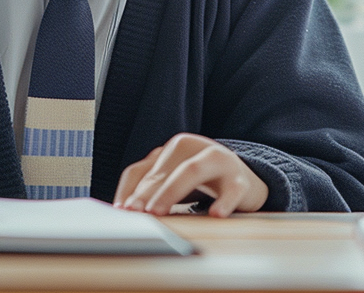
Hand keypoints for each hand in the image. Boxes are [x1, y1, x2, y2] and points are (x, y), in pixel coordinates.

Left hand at [114, 133, 267, 217]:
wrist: (243, 178)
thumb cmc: (199, 180)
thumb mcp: (172, 180)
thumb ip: (148, 190)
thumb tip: (122, 211)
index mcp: (174, 148)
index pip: (142, 170)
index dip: (129, 191)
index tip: (120, 212)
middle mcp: (194, 148)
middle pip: (164, 169)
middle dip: (146, 193)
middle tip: (135, 213)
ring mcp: (218, 161)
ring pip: (192, 170)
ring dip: (171, 191)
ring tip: (159, 212)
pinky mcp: (239, 179)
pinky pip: (232, 190)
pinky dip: (224, 201)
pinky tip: (216, 214)